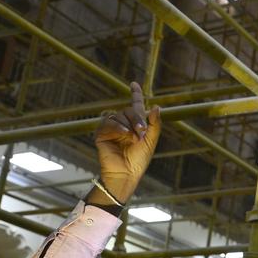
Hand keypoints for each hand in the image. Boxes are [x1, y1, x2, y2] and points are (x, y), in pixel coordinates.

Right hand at [95, 81, 160, 203]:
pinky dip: (117, 126)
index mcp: (135, 124)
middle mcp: (123, 124)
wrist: (126, 173)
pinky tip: (124, 133)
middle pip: (128, 110)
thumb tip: (156, 106)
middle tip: (142, 132)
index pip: (135, 105)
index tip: (134, 84)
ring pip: (119, 115)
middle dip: (137, 119)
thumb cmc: (139, 159)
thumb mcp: (151, 140)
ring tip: (134, 138)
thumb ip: (154, 124)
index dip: (135, 94)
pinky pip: (108, 122)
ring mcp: (111, 128)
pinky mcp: (101, 133)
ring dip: (129, 125)